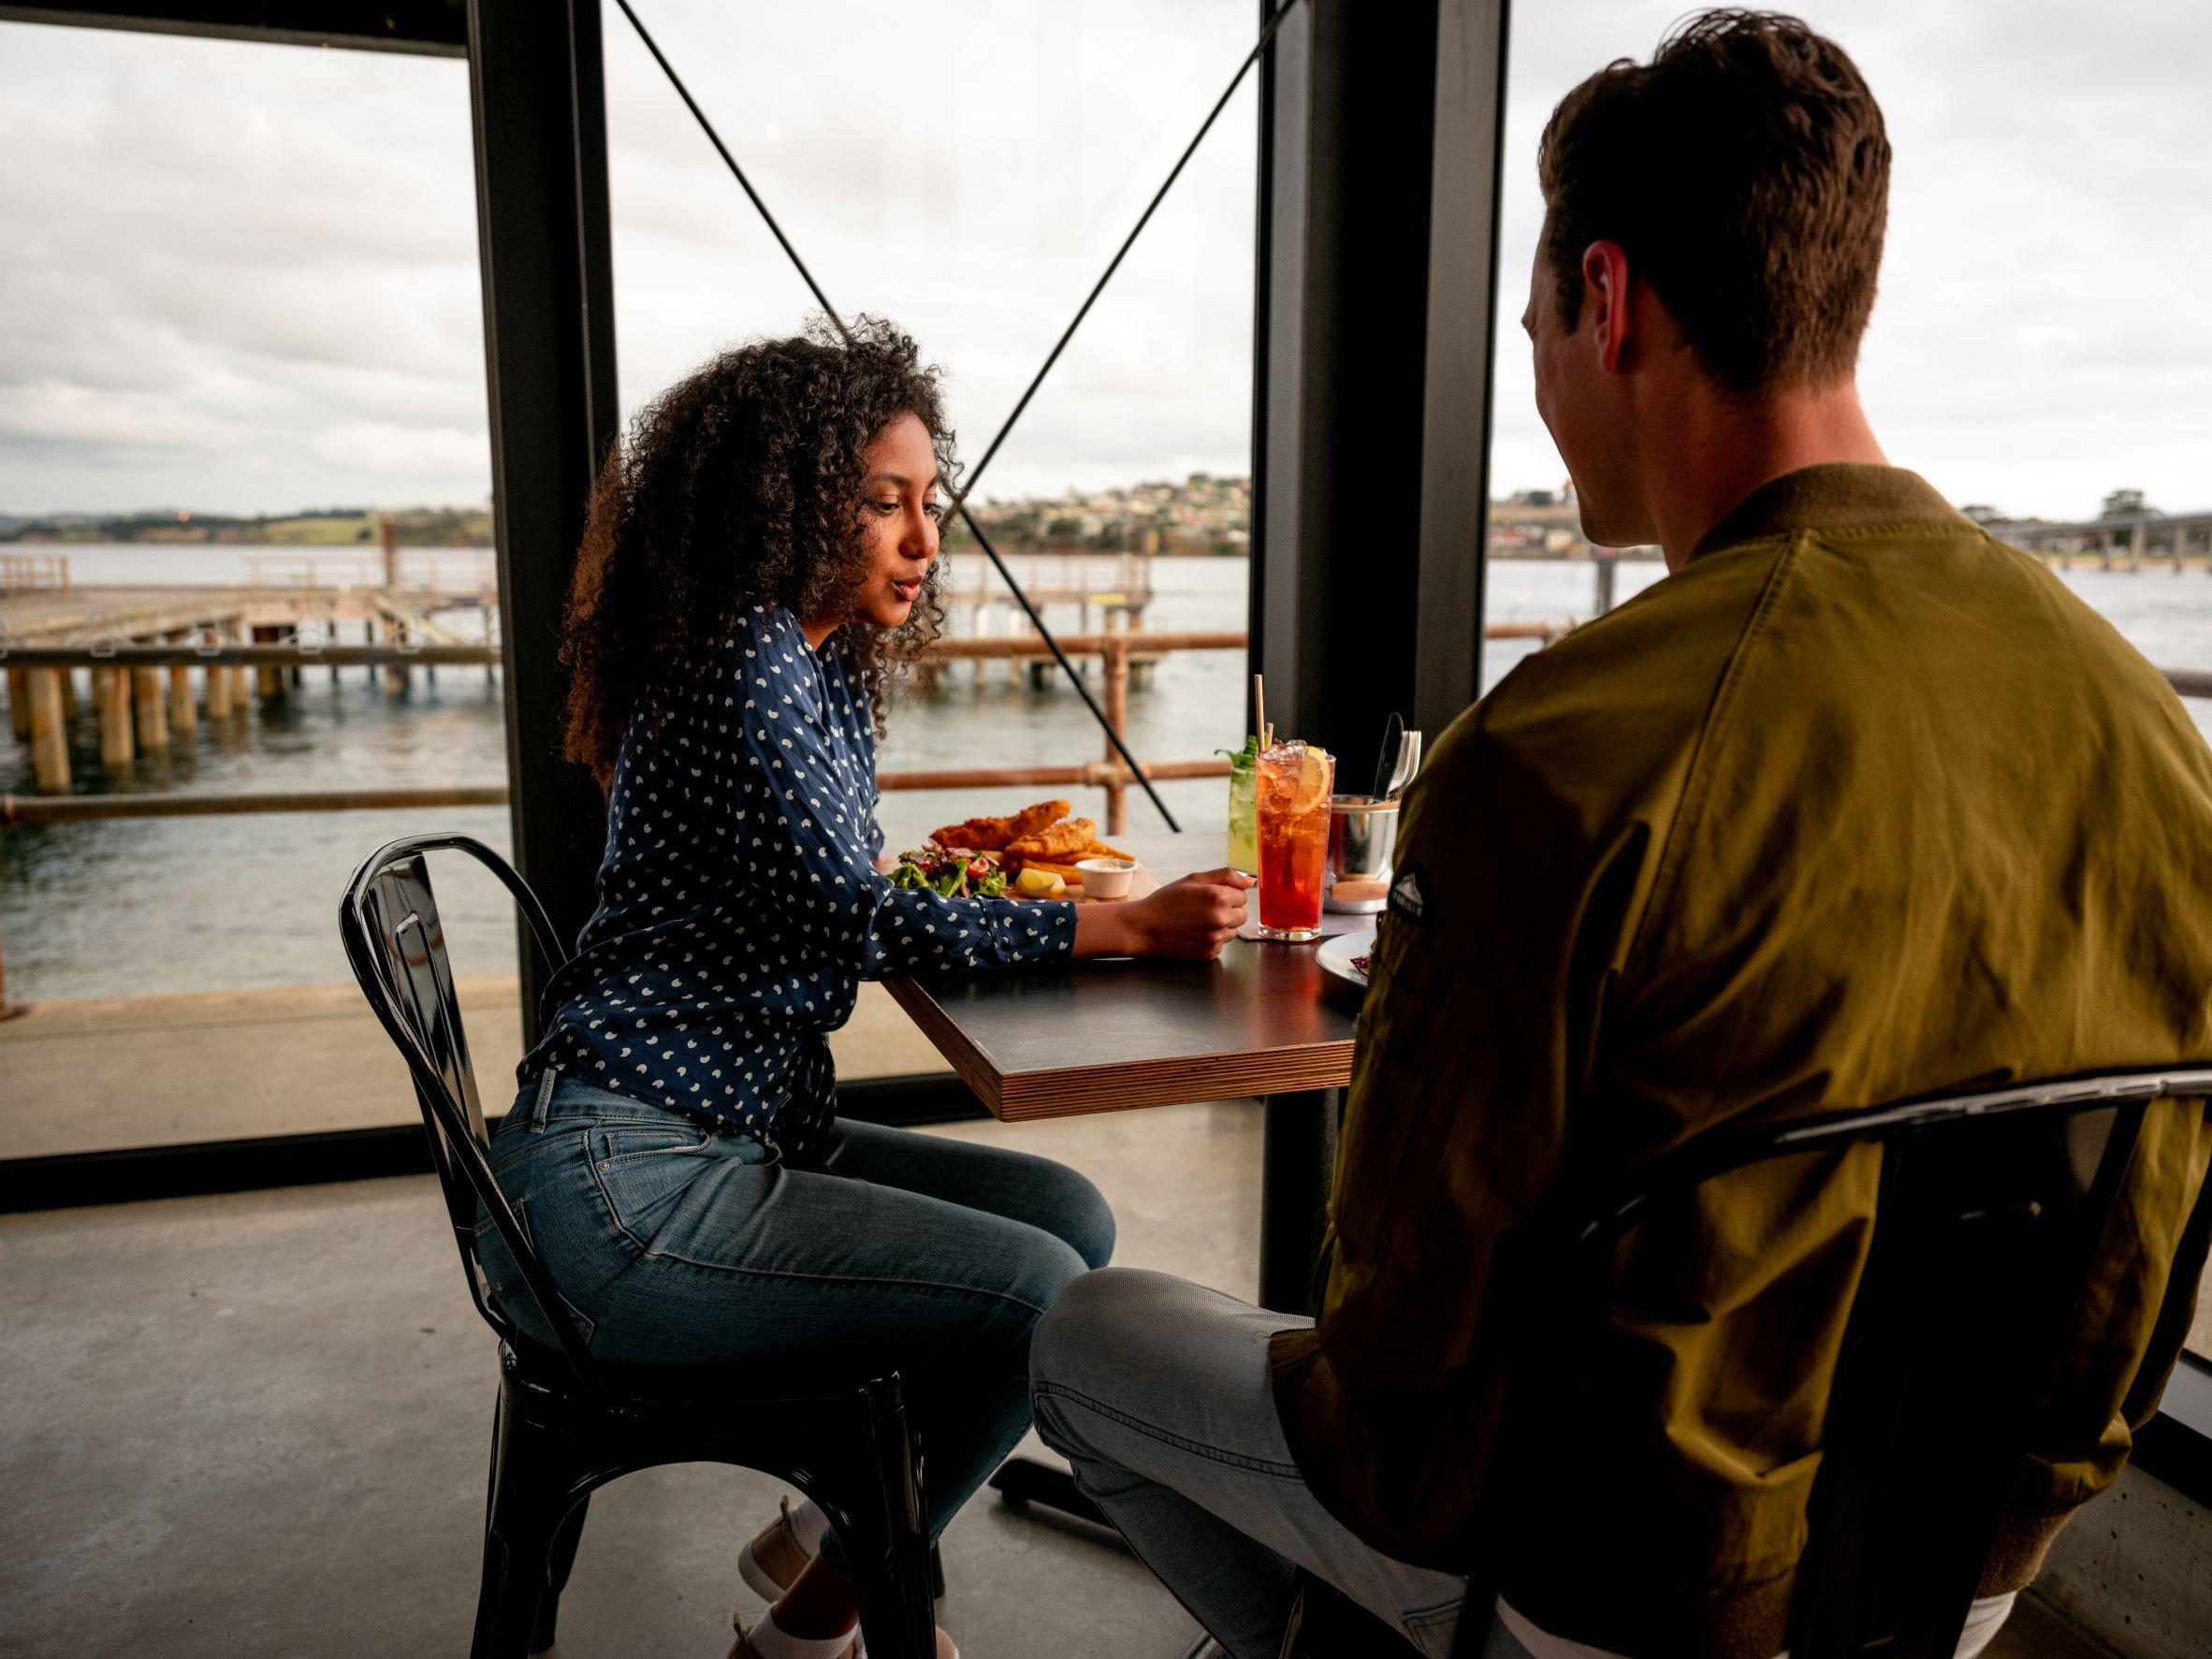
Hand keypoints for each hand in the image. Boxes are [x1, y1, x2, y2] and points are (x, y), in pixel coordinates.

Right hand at [1076, 867, 1252, 960]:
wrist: (1143, 928)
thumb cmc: (1165, 901)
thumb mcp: (1192, 880)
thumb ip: (1225, 876)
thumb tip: (1251, 881)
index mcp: (1217, 896)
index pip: (1242, 896)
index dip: (1227, 895)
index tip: (1209, 897)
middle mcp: (1220, 919)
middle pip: (1242, 915)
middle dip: (1229, 911)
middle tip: (1205, 910)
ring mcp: (1215, 938)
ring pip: (1233, 931)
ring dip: (1222, 926)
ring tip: (1197, 922)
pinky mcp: (1209, 953)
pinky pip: (1221, 945)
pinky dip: (1212, 940)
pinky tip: (1193, 934)